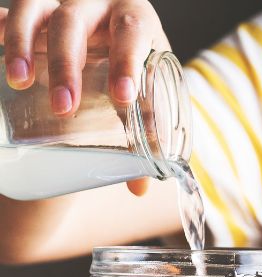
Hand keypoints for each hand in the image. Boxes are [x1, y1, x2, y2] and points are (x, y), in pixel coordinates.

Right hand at [0, 0, 168, 116]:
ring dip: (22, 44)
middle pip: (74, 22)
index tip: (123, 96)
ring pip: (35, 9)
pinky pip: (11, 15)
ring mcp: (60, 2)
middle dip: (66, 65)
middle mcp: (95, 2)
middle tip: (64, 107)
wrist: (124, 39)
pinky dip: (1, 28)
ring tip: (20, 81)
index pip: (131, 32)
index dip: (126, 62)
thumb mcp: (153, 85)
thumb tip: (142, 181)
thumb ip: (150, 123)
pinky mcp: (36, 13)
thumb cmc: (141, 64)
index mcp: (134, 16)